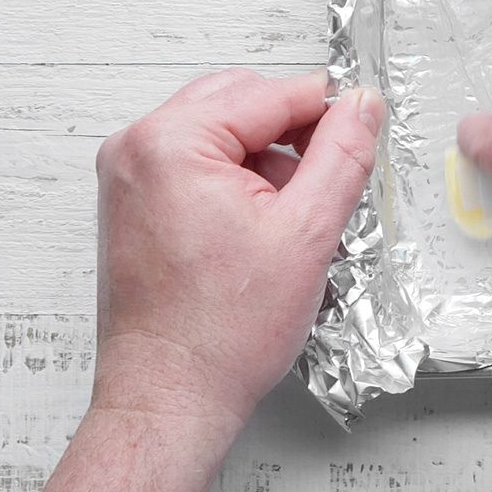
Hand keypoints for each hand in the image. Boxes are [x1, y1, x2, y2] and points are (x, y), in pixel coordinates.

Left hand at [92, 69, 382, 429]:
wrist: (169, 397)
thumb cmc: (221, 334)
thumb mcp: (307, 234)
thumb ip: (342, 155)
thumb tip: (360, 105)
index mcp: (171, 143)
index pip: (268, 93)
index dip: (326, 108)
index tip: (364, 123)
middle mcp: (136, 149)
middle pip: (238, 100)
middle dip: (291, 132)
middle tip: (330, 178)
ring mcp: (127, 176)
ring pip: (219, 130)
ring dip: (264, 157)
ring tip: (291, 217)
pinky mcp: (131, 204)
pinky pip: (195, 162)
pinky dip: (235, 178)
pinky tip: (260, 227)